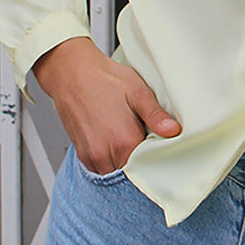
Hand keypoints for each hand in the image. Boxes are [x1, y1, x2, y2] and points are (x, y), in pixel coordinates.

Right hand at [33, 37, 180, 173]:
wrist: (72, 73)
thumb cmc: (104, 78)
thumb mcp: (137, 91)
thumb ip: (155, 115)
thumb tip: (173, 130)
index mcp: (124, 141)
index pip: (148, 164)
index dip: (155, 154)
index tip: (156, 141)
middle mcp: (105, 153)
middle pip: (131, 169)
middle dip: (139, 157)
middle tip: (139, 133)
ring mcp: (91, 155)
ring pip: (115, 171)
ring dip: (122, 159)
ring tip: (123, 134)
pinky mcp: (81, 153)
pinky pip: (100, 167)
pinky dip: (108, 158)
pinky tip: (111, 138)